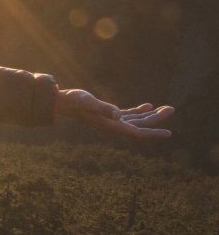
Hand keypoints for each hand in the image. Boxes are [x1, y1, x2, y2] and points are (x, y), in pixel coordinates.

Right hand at [56, 89, 173, 138]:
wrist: (63, 102)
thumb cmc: (75, 101)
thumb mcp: (89, 102)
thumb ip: (104, 108)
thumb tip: (118, 115)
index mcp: (111, 126)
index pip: (137, 132)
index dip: (153, 133)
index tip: (169, 133)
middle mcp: (113, 126)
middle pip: (140, 126)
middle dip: (156, 119)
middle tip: (171, 109)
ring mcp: (112, 121)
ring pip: (136, 121)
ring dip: (150, 115)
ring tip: (166, 108)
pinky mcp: (109, 115)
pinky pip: (129, 116)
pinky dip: (139, 111)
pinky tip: (148, 106)